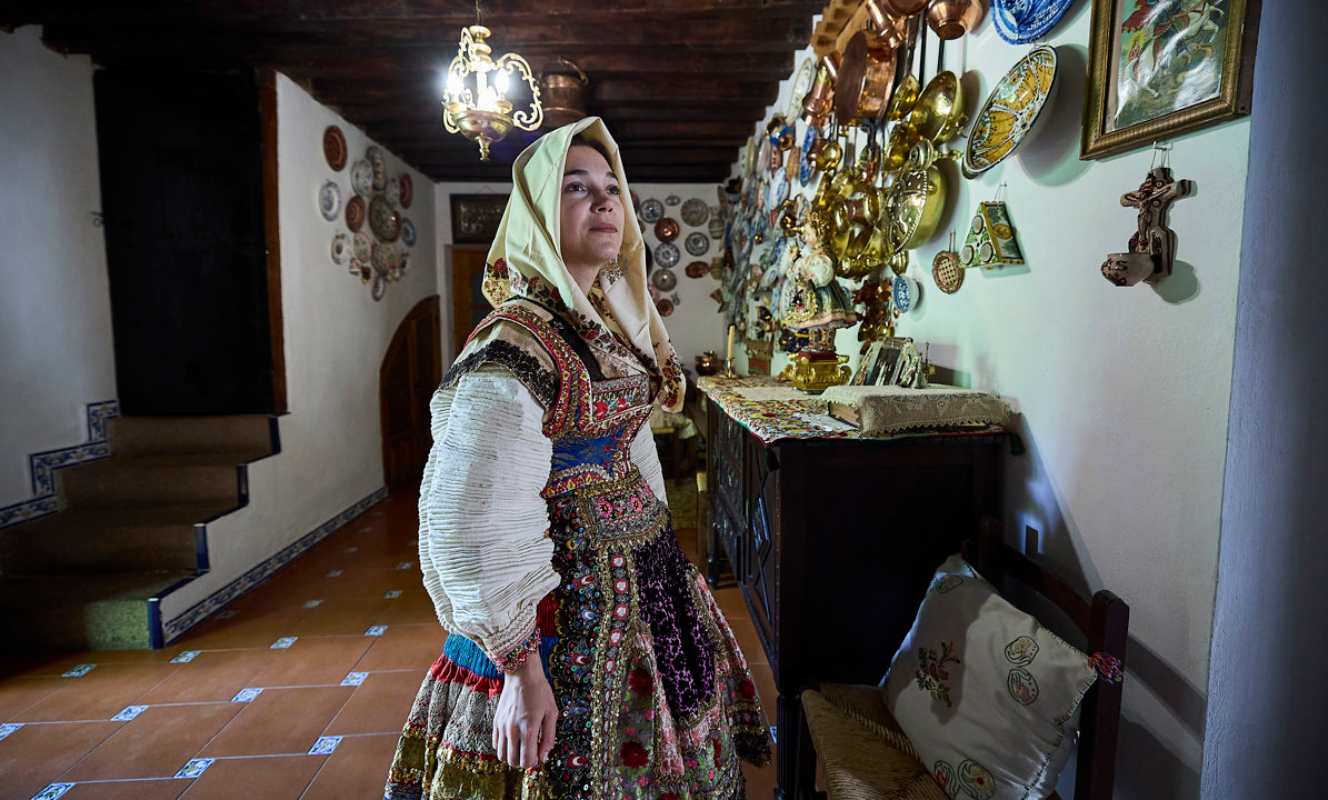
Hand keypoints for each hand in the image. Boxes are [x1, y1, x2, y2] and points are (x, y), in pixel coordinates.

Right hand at [492, 653, 557, 768]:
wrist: (522, 674)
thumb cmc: (540, 692)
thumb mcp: (552, 713)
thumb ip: (549, 738)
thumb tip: (543, 757)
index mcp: (528, 729)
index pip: (526, 760)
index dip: (533, 763)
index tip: (538, 756)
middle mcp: (512, 730)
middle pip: (512, 761)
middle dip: (522, 762)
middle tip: (530, 753)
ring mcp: (502, 726)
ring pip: (501, 755)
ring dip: (511, 756)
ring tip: (521, 747)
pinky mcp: (495, 722)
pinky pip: (495, 744)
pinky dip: (503, 747)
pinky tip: (513, 739)